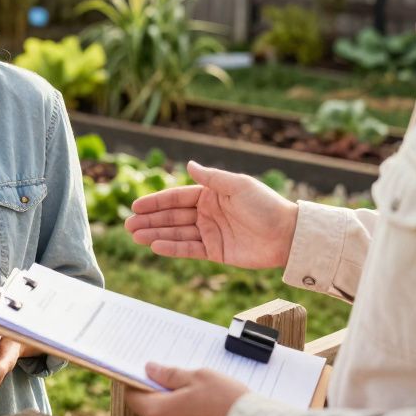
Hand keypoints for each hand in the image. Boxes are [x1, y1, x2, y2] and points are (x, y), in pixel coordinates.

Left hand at [124, 363, 249, 415]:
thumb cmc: (228, 404)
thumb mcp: (200, 377)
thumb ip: (170, 374)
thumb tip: (150, 370)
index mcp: (158, 413)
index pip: (134, 398)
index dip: (139, 385)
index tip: (150, 378)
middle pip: (155, 415)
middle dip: (168, 403)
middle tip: (192, 393)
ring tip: (209, 412)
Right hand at [125, 161, 297, 269]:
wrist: (287, 235)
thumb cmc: (266, 206)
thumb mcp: (238, 186)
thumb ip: (211, 178)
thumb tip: (188, 164)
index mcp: (211, 195)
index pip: (177, 198)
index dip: (156, 202)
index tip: (136, 206)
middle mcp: (207, 213)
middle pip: (172, 217)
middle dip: (150, 220)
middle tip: (128, 225)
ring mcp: (210, 233)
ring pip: (176, 233)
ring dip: (156, 234)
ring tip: (135, 236)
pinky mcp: (215, 252)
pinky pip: (189, 249)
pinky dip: (172, 248)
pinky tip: (156, 246)